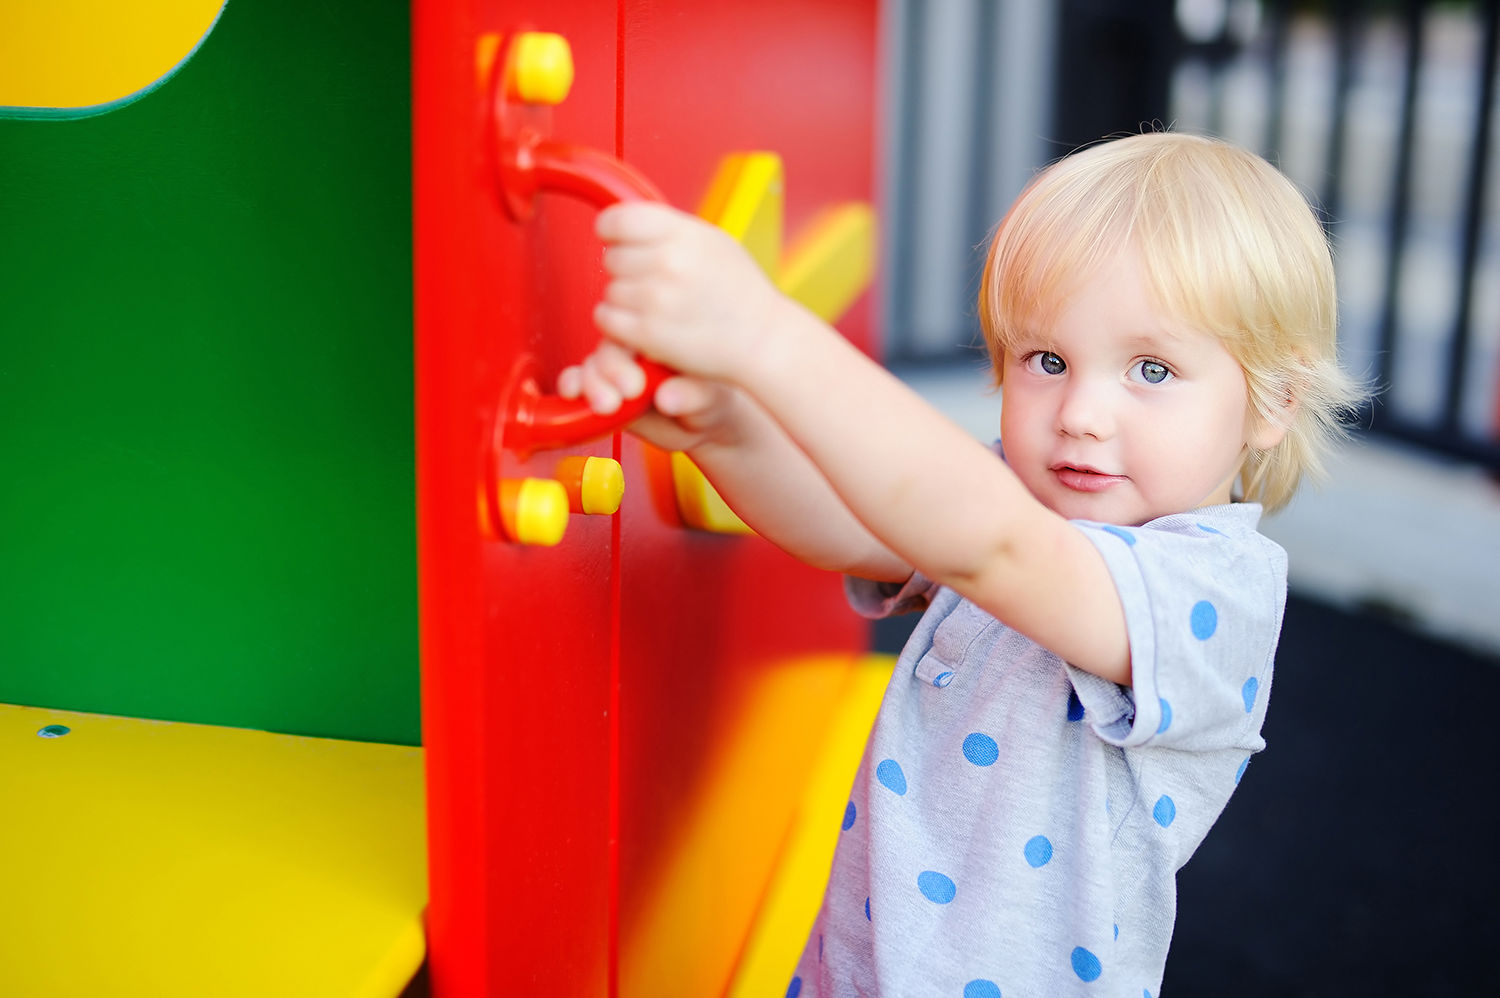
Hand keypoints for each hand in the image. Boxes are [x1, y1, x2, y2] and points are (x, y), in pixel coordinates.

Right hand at [557, 343, 744, 451]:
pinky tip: (572, 395)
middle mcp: (637, 345)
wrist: (708, 423)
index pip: (639, 327)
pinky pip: (579, 380)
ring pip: (592, 363)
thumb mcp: (711, 398)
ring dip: (590, 382)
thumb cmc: (715, 399)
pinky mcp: (602, 386)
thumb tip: (667, 398)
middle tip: (627, 393)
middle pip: (610, 343)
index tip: (637, 383)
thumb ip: (691, 396)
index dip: (632, 350)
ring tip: (606, 405)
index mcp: (664, 332)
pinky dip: (572, 385)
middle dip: (610, 369)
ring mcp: (617, 366)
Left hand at [591, 202, 781, 381]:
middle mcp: (667, 262)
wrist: (762, 338)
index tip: (616, 240)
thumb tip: (627, 224)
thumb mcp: (712, 242)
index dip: (611, 230)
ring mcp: (656, 299)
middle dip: (627, 270)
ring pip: (610, 291)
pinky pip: (607, 319)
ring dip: (626, 300)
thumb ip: (669, 230)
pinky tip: (644, 323)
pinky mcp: (648, 334)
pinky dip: (619, 324)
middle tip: (655, 282)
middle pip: (611, 258)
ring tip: (658, 306)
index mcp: (682, 234)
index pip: (618, 219)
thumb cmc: (740, 291)